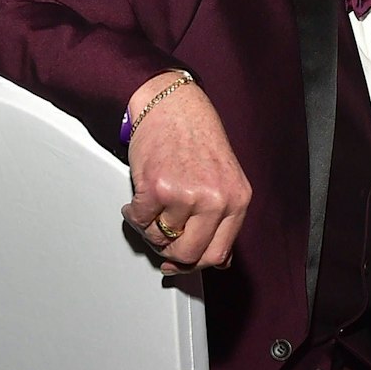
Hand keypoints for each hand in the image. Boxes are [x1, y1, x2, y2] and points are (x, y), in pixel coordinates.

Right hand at [120, 72, 249, 272]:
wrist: (173, 105)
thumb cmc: (196, 138)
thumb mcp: (225, 179)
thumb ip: (223, 218)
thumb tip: (217, 260)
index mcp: (236, 200)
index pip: (218, 254)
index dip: (195, 264)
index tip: (182, 263)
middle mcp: (215, 199)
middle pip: (188, 254)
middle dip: (169, 253)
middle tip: (161, 238)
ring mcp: (186, 194)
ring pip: (160, 238)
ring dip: (150, 228)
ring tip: (152, 209)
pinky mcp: (157, 187)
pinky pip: (140, 220)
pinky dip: (134, 214)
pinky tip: (138, 200)